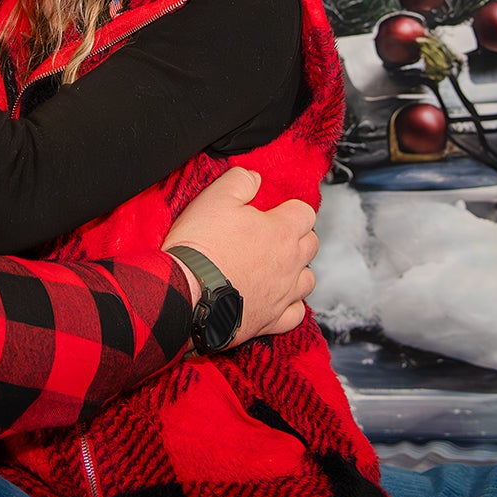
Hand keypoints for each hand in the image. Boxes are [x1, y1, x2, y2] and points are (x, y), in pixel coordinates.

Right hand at [161, 168, 317, 345]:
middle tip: (271, 235)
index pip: (305, 213)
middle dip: (297, 236)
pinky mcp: (272, 320)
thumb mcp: (215, 198)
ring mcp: (284, 294)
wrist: (185, 293)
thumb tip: (253, 176)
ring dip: (297, 270)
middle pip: (311, 244)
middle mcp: (290, 263)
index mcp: (282, 231)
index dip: (290, 209)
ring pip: (308, 280)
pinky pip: (295, 313)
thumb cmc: (201, 245)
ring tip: (275, 266)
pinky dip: (290, 305)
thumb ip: (240, 181)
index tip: (274, 211)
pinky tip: (275, 298)